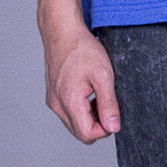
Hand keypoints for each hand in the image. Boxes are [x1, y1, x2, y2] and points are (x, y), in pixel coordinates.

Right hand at [43, 22, 119, 143]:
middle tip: (107, 103)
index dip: (105, 129)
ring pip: (74, 124)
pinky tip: (88, 92)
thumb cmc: (81, 49)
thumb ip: (108, 104)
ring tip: (97, 95)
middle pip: (80, 133)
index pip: (88, 135)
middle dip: (98, 125)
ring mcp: (53, 101)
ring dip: (90, 117)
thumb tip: (113, 127)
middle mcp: (57, 105)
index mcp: (69, 102)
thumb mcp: (103, 75)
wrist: (62, 31)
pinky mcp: (53, 96)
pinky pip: (68, 113)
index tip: (113, 114)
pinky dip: (81, 109)